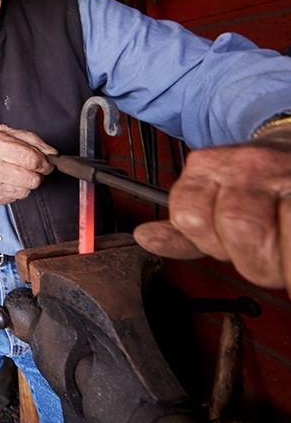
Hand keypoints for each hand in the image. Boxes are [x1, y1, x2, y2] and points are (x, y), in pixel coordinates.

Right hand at [0, 124, 56, 203]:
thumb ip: (28, 139)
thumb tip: (52, 152)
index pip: (31, 160)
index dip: (45, 163)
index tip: (46, 162)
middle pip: (30, 179)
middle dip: (38, 174)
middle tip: (33, 168)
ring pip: (23, 191)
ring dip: (26, 183)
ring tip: (15, 172)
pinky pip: (11, 199)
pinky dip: (13, 190)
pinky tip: (3, 179)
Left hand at [134, 130, 290, 297]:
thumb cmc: (254, 191)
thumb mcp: (212, 205)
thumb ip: (184, 231)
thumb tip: (144, 238)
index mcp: (206, 167)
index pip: (191, 217)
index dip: (212, 244)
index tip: (230, 246)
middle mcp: (245, 164)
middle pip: (237, 226)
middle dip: (252, 258)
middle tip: (266, 256)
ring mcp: (282, 171)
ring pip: (270, 230)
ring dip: (280, 259)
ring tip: (284, 252)